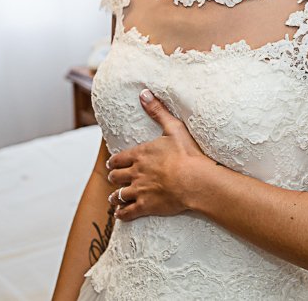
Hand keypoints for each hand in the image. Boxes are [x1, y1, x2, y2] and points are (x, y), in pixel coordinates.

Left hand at [105, 89, 215, 220]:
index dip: (114, 161)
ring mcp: (139, 190)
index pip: (118, 158)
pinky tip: (120, 215)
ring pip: (119, 195)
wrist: (194, 180)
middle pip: (116, 176)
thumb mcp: (173, 127)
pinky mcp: (146, 206)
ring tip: (115, 198)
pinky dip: (121, 214)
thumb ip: (157, 110)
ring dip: (116, 196)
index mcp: (140, 154)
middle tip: (115, 178)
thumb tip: (144, 92)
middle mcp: (135, 172)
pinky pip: (127, 213)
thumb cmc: (186, 154)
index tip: (113, 163)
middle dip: (115, 177)